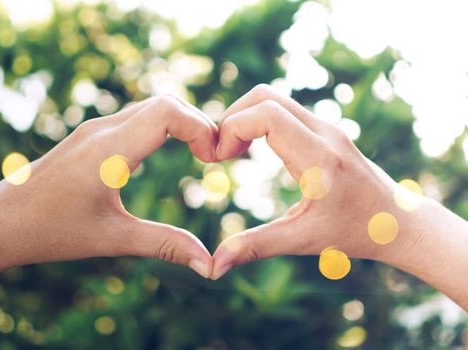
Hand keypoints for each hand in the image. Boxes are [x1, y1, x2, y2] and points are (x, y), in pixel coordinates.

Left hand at [0, 96, 216, 283]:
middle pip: (166, 102)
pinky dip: (163, 126)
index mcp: (109, 151)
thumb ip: (164, 245)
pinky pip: (137, 116)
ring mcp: (95, 128)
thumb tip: (208, 264)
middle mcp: (103, 130)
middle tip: (212, 158)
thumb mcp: (113, 239)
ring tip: (199, 154)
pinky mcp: (92, 135)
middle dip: (198, 124)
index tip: (212, 159)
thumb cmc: (50, 231)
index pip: (167, 112)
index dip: (200, 127)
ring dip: (181, 123)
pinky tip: (169, 152)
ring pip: (151, 106)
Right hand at [211, 84, 422, 277]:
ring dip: (246, 118)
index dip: (232, 128)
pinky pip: (285, 111)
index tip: (219, 158)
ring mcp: (326, 127)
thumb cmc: (356, 233)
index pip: (266, 114)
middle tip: (221, 153)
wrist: (398, 221)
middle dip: (233, 117)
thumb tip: (215, 267)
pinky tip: (253, 149)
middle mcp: (324, 132)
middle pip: (265, 96)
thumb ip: (256, 247)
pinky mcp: (325, 131)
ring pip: (274, 99)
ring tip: (233, 152)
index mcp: (318, 157)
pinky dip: (260, 121)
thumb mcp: (303, 241)